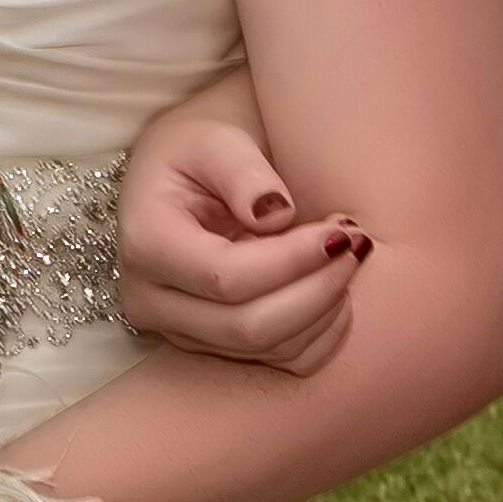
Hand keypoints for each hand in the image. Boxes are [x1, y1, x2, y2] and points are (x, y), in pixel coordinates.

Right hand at [113, 99, 369, 371]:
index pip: (225, 277)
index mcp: (146, 241)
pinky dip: (320, 335)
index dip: (292, 261)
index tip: (340, 230)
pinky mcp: (208, 346)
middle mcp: (149, 298)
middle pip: (245, 327)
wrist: (183, 173)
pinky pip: (277, 363)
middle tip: (357, 246)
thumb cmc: (200, 149)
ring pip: (265, 350)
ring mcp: (177, 330)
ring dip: (324, 312)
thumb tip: (276, 215)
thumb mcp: (215, 138)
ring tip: (349, 259)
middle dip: (316, 292)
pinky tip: (337, 291)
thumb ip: (242, 170)